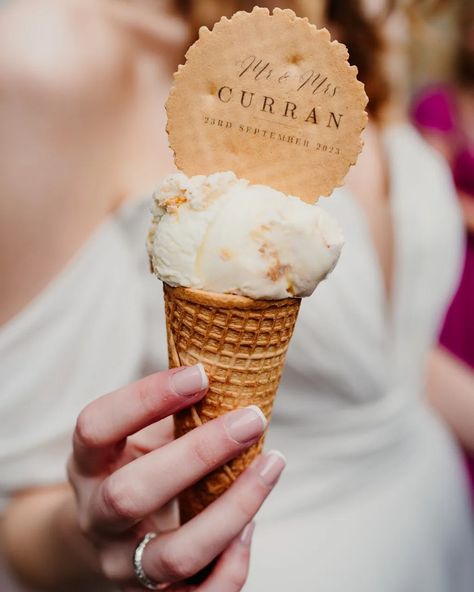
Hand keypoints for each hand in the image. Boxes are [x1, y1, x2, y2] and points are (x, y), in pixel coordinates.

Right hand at [67, 365, 284, 590]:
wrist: (111, 532)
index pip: (97, 427)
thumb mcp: (142, 434)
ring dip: (232, 509)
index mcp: (89, 463)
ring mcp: (123, 563)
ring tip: (271, 465)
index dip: (145, 398)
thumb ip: (174, 412)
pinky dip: (232, 565)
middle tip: (251, 420)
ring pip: (174, 553)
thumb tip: (235, 374)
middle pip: (131, 493)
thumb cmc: (138, 464)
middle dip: (198, 454)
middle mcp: (97, 516)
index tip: (200, 375)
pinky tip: (250, 528)